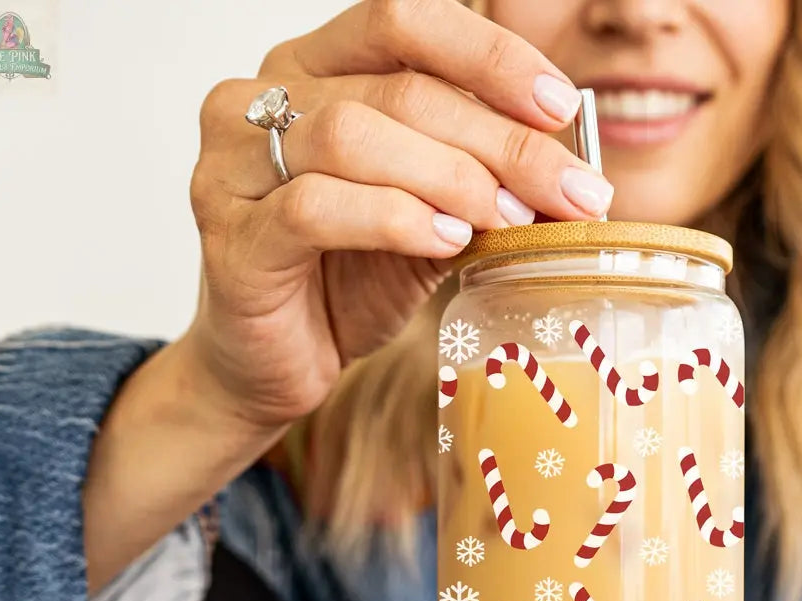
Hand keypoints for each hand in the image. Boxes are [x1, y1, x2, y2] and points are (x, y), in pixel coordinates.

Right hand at [184, 0, 611, 429]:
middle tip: (567, 190)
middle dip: (498, 140)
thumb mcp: (427, 223)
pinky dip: (394, 220)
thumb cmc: (343, 285)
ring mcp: (234, 165)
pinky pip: (316, 209)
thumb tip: (569, 179)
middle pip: (397, 90)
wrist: (272, 365)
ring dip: (451, 177)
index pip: (402, 22)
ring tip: (509, 218)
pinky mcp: (232, 236)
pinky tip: (446, 242)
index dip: (488, 56)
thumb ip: (476, 188)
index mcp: (312, 70)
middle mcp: (260, 98)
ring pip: (354, 137)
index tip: (559, 107)